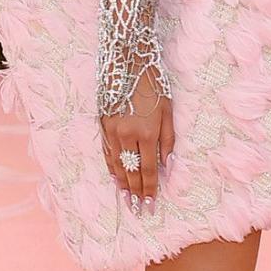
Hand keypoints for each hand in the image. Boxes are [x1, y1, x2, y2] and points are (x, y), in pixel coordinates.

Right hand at [100, 68, 174, 209]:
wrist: (128, 60)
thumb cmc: (154, 84)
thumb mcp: (168, 111)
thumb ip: (167, 141)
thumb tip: (166, 166)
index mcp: (146, 133)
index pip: (147, 171)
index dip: (149, 190)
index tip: (151, 206)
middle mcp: (126, 135)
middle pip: (130, 172)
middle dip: (135, 193)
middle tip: (138, 210)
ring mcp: (111, 130)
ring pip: (116, 165)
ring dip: (122, 183)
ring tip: (127, 198)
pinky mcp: (102, 124)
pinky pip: (107, 153)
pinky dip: (111, 167)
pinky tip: (115, 177)